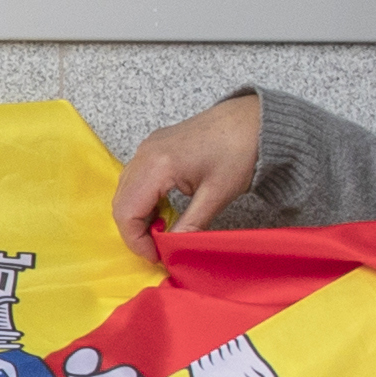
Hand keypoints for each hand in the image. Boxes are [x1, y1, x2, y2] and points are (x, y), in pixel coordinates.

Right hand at [116, 93, 265, 243]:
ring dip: (137, 216)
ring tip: (163, 231)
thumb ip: (190, 225)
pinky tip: (164, 212)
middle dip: (134, 231)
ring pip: (125, 191)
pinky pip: (136, 179)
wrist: (254, 119)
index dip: (136, 241)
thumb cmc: (240, 151)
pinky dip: (143, 200)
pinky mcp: (155, 147)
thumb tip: (173, 250)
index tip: (156, 257)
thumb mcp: (216, 196)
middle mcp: (145, 153)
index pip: (126, 212)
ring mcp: (148, 147)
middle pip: (120, 202)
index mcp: (157, 164)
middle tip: (158, 249)